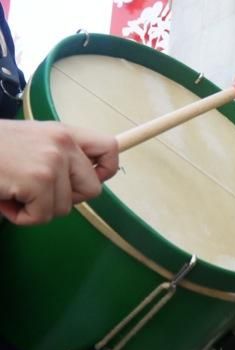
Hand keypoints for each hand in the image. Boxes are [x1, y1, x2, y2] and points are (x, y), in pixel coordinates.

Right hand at [0, 120, 118, 224]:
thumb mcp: (33, 141)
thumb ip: (61, 155)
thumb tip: (91, 180)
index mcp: (64, 132)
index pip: (109, 149)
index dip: (104, 171)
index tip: (88, 180)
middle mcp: (63, 144)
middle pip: (92, 190)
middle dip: (65, 199)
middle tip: (36, 191)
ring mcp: (52, 162)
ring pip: (65, 208)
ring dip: (37, 207)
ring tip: (13, 190)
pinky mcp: (37, 180)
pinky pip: (42, 216)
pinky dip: (21, 216)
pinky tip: (5, 198)